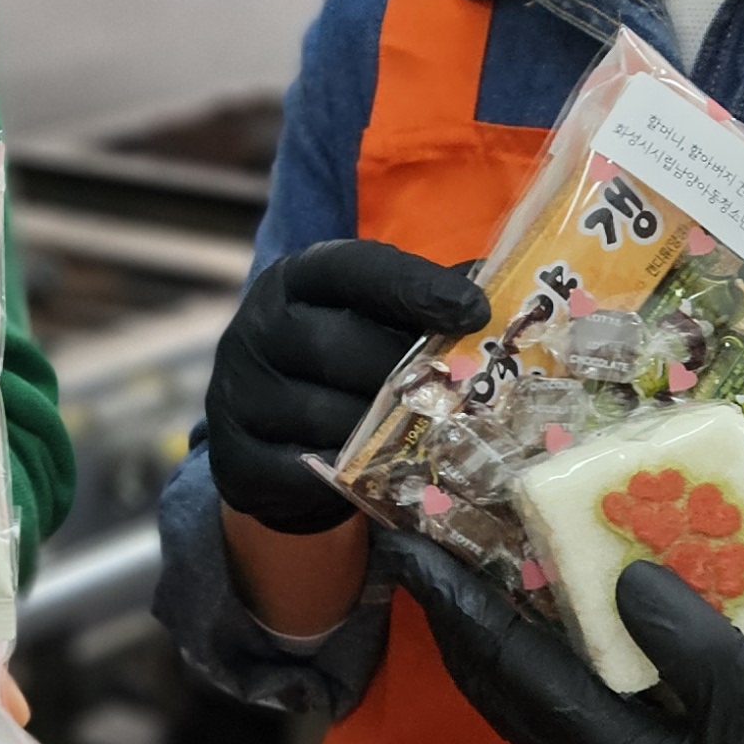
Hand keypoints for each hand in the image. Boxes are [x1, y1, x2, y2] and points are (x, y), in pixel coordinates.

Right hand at [204, 240, 491, 533]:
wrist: (271, 437)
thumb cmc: (341, 364)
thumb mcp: (372, 319)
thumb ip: (426, 304)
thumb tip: (507, 301)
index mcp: (293, 280)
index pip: (350, 267)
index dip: (414, 285)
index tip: (474, 309)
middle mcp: (254, 329)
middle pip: (338, 346)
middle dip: (409, 372)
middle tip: (463, 393)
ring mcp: (237, 396)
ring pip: (328, 416)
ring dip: (388, 432)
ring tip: (437, 436)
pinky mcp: (235, 459)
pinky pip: (307, 471)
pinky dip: (354, 475)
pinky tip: (387, 473)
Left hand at [403, 539, 743, 743]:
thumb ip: (691, 645)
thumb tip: (627, 577)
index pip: (505, 664)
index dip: (455, 603)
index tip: (409, 549)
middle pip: (491, 683)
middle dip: (454, 616)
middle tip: (427, 549)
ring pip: (515, 702)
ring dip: (489, 639)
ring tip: (476, 577)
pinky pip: (549, 714)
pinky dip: (531, 663)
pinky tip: (554, 632)